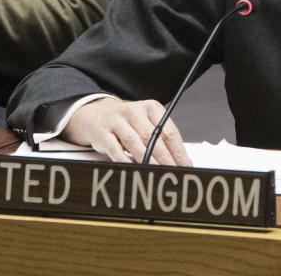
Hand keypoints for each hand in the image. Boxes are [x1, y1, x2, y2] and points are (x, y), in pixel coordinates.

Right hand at [63, 97, 191, 165]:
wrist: (95, 114)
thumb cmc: (126, 122)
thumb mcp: (145, 123)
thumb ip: (161, 139)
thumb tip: (181, 160)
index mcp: (150, 108)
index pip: (169, 131)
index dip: (178, 150)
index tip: (185, 165)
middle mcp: (134, 111)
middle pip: (153, 137)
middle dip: (165, 158)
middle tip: (173, 172)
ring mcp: (117, 121)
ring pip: (135, 143)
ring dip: (147, 160)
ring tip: (156, 173)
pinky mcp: (103, 133)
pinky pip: (115, 150)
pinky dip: (125, 162)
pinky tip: (133, 170)